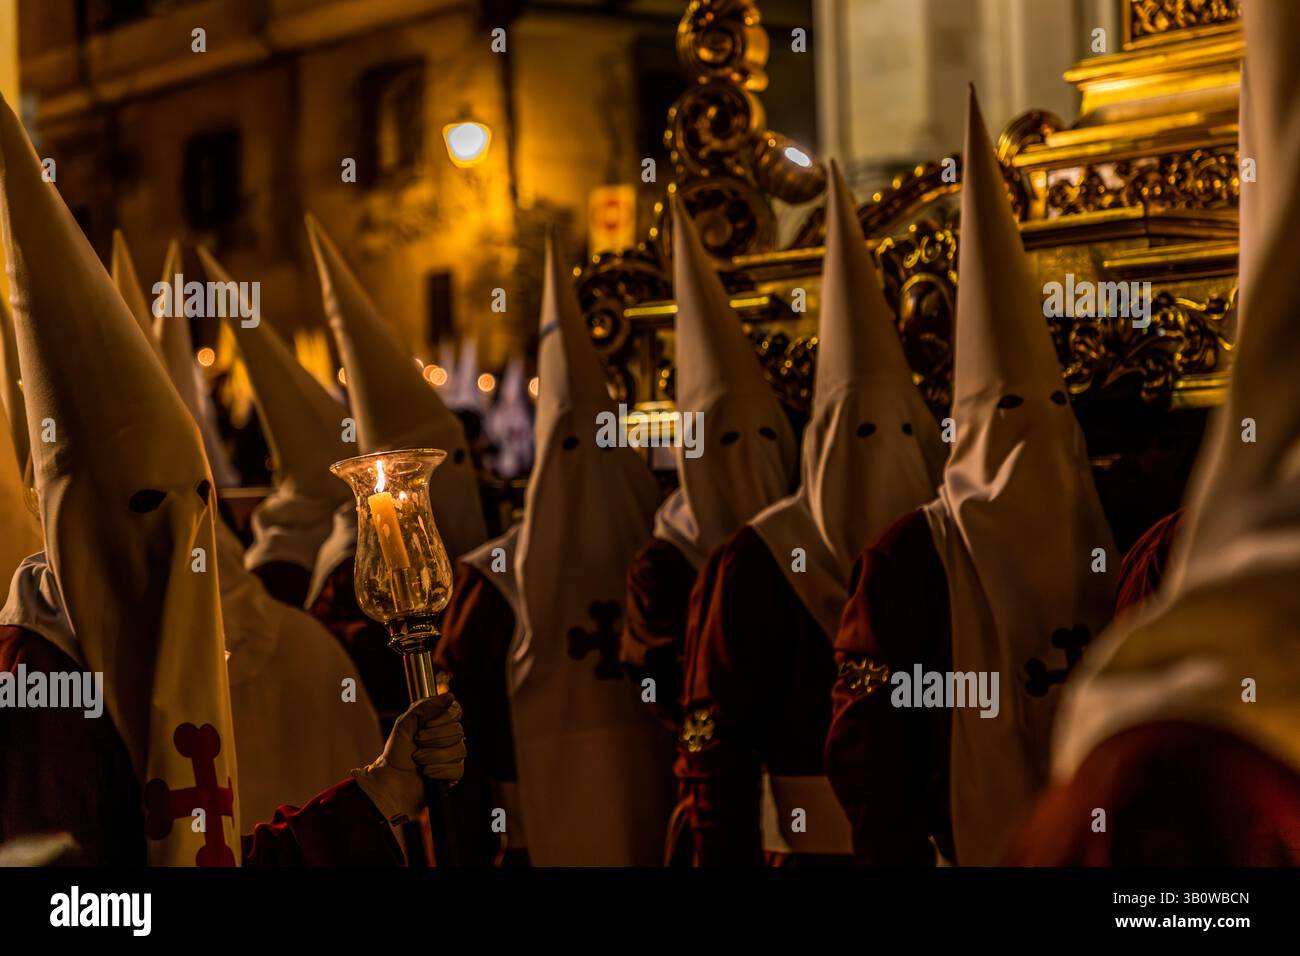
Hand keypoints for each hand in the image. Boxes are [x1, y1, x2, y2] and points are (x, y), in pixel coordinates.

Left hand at [351, 694, 465, 824]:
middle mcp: (448, 736)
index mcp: (438, 721)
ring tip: (418, 760)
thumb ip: (426, 707)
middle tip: (417, 743)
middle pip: (458, 731)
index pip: (456, 711)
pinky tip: (427, 772)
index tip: (425, 725)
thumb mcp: (405, 723)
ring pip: (459, 750)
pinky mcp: (454, 774)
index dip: (443, 718)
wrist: (391, 780)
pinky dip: (439, 771)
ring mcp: (453, 755)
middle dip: (433, 739)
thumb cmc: (396, 751)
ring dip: (433, 756)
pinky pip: (457, 769)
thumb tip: (450, 696)